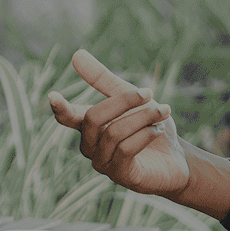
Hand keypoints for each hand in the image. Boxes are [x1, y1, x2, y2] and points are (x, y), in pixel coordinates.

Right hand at [50, 49, 229, 218]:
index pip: (67, 117)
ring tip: (163, 111)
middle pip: (93, 118)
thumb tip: (76, 54)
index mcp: (88, 126)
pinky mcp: (120, 175)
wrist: (177, 157)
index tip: (53, 96)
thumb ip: (103, 79)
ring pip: (113, 133)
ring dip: (143, 117)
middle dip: (123, 101)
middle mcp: (90, 146)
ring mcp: (103, 163)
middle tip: (148, 92)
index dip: (59, 107)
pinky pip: (126, 150)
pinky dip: (144, 134)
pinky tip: (158, 129)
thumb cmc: (149, 125)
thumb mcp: (130, 97)